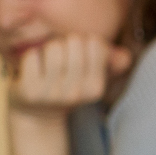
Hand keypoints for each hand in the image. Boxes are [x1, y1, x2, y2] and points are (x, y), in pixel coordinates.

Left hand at [9, 35, 132, 115]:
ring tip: (47, 63)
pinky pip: (32, 56)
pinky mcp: (30, 91)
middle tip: (60, 59)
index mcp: (95, 88)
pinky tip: (33, 70)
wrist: (37, 113)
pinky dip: (30, 57)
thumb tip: (125, 56)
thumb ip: (110, 62)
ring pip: (53, 47)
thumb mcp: (91, 77)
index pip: (95, 43)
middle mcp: (76, 93)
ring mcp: (52, 93)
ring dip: (48, 49)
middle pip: (74, 41)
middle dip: (66, 43)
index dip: (85, 41)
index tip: (78, 54)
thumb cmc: (66, 86)